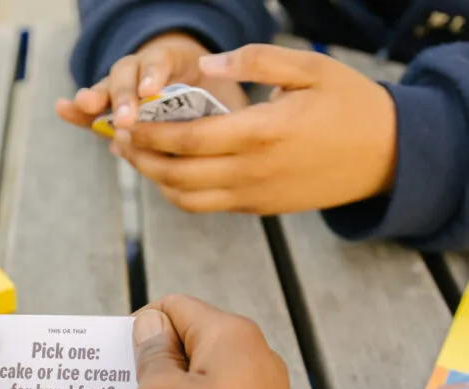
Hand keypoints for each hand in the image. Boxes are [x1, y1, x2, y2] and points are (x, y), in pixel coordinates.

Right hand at [55, 32, 246, 131]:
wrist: (204, 98)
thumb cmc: (219, 100)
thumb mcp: (229, 98)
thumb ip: (222, 108)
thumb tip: (227, 126)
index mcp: (177, 61)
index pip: (162, 60)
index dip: (155, 73)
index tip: (154, 89)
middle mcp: (146, 71)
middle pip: (128, 72)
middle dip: (124, 93)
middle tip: (126, 116)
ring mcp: (127, 89)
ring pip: (109, 87)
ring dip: (98, 98)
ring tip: (87, 107)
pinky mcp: (114, 112)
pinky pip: (94, 111)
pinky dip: (79, 113)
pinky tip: (62, 108)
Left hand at [110, 45, 395, 214]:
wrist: (384, 156)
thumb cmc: (350, 105)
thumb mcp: (309, 68)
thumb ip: (255, 61)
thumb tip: (206, 66)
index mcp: (260, 133)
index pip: (187, 139)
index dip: (150, 134)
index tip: (127, 122)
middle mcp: (251, 172)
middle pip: (177, 175)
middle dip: (142, 159)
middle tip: (121, 141)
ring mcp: (252, 196)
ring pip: (186, 199)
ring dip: (156, 181)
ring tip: (138, 157)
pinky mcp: (256, 209)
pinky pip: (206, 206)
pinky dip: (180, 192)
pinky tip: (170, 171)